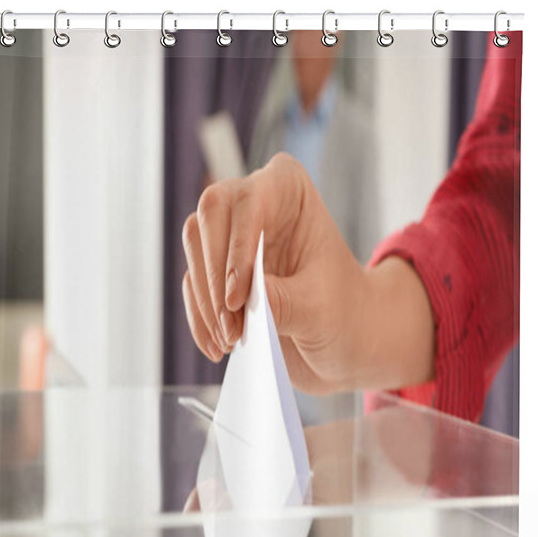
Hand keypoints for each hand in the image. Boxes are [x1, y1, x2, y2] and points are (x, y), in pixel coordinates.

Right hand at [182, 153, 434, 394]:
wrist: (344, 341)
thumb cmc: (343, 313)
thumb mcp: (318, 310)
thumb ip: (280, 301)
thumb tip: (234, 301)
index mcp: (289, 189)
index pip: (249, 201)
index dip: (237, 248)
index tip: (238, 299)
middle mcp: (254, 202)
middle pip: (209, 217)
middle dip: (214, 277)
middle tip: (230, 328)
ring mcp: (230, 235)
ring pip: (195, 248)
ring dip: (206, 300)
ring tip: (230, 342)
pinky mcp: (216, 270)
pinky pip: (193, 285)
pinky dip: (201, 319)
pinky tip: (217, 347)